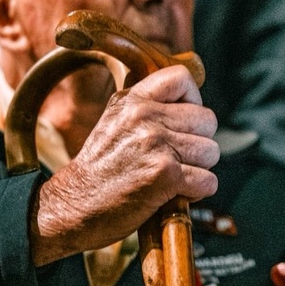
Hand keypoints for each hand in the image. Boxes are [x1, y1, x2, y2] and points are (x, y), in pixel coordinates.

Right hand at [30, 66, 218, 264]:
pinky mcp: (165, 175)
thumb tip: (188, 100)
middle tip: (177, 158)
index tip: (184, 122)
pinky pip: (208, 181)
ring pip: (211, 152)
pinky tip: (174, 193)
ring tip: (172, 177)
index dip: (193, 101)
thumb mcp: (114, 122)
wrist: (73, 206)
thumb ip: (146, 107)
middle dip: (198, 143)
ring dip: (198, 169)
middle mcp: (144, 117)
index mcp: (133, 101)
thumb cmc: (98, 170)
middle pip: (207, 120)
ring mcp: (156, 145)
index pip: (182, 79)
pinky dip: (197, 192)